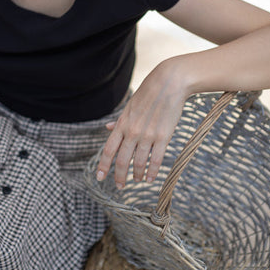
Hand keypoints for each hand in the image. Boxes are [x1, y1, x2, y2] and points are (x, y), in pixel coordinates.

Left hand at [96, 66, 187, 188]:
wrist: (169, 83)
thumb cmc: (148, 94)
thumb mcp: (130, 106)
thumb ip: (119, 121)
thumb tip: (107, 128)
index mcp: (122, 124)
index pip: (109, 150)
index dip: (103, 165)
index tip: (100, 177)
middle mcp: (132, 131)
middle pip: (122, 160)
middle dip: (119, 176)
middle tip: (120, 186)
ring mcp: (148, 135)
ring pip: (139, 162)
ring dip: (137, 175)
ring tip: (137, 180)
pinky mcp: (163, 136)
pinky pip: (156, 159)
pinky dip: (152, 171)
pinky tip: (150, 179)